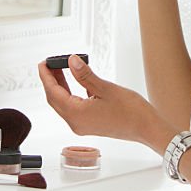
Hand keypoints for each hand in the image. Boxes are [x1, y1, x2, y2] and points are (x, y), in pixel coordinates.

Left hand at [38, 54, 173, 151]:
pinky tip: (76, 81)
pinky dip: (71, 93)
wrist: (147, 128)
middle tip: (50, 63)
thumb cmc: (131, 112)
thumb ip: (85, 75)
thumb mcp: (106, 88)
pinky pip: (73, 108)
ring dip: (60, 86)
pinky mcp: (89, 124)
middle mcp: (76, 123)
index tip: (43, 63)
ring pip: (64, 103)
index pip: (53, 92)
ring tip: (60, 69)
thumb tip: (71, 61)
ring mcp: (82, 125)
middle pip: (55, 99)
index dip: (46, 76)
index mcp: (77, 115)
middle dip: (50, 81)